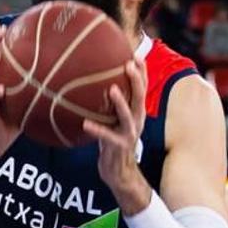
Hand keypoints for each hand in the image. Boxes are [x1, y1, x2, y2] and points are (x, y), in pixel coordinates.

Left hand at [82, 59, 150, 213]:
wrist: (118, 172)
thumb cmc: (112, 141)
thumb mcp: (114, 120)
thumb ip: (110, 105)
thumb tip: (94, 83)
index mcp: (136, 113)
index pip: (142, 89)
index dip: (141, 72)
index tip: (136, 55)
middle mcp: (136, 121)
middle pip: (140, 97)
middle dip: (137, 80)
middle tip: (129, 64)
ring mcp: (128, 134)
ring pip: (127, 116)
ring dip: (121, 102)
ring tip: (113, 89)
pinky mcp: (118, 147)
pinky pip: (106, 136)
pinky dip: (97, 129)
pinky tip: (85, 123)